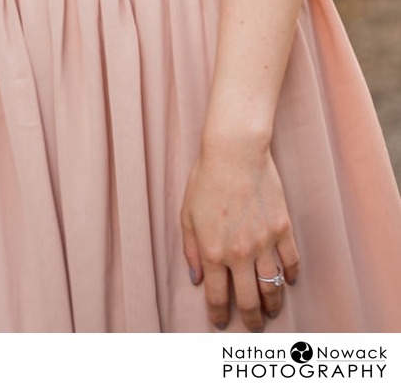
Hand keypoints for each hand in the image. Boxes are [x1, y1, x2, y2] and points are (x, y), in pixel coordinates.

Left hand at [181, 143, 299, 330]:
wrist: (235, 152)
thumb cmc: (206, 179)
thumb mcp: (187, 215)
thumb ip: (191, 250)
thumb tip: (197, 279)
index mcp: (214, 252)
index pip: (217, 296)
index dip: (218, 315)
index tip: (220, 323)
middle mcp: (240, 254)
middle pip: (249, 301)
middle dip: (250, 320)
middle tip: (252, 326)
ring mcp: (264, 243)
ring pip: (273, 287)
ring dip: (272, 304)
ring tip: (270, 310)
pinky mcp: (282, 229)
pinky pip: (291, 262)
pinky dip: (291, 275)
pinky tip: (288, 280)